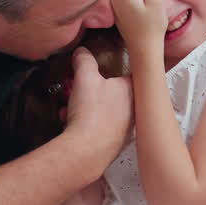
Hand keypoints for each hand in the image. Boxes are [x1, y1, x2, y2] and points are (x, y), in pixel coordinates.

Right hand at [63, 46, 132, 163]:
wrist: (86, 152)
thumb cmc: (91, 112)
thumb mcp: (84, 77)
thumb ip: (84, 60)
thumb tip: (82, 52)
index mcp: (132, 90)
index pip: (132, 72)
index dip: (118, 67)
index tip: (107, 66)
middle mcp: (135, 110)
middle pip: (116, 93)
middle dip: (95, 90)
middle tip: (80, 89)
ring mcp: (127, 130)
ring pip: (107, 112)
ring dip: (88, 108)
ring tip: (70, 108)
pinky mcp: (116, 145)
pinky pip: (101, 129)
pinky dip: (87, 125)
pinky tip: (71, 124)